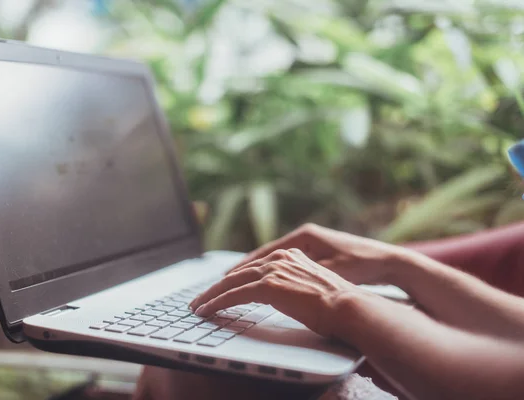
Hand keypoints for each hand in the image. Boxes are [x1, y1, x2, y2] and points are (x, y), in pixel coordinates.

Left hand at [189, 248, 370, 336]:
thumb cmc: (338, 303)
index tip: (221, 287)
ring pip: (231, 282)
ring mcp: (273, 269)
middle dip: (217, 287)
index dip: (235, 278)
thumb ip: (294, 285)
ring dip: (211, 295)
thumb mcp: (312, 287)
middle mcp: (280, 258)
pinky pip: (233, 295)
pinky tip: (207, 311)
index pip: (254, 266)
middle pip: (239, 272)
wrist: (349, 306)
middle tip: (201, 298)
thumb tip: (284, 296)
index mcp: (291, 255)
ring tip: (198, 306)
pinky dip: (217, 303)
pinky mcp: (269, 285)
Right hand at [229, 223, 411, 284]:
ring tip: (227, 285)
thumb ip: (300, 277)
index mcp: (303, 237)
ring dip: (248, 273)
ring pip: (268, 259)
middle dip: (238, 272)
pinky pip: (280, 263)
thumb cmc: (361, 265)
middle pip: (261, 256)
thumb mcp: (330, 272)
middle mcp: (302, 237)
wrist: (387, 260)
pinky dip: (265, 272)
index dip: (240, 271)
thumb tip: (270, 284)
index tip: (222, 281)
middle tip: (216, 285)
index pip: (262, 256)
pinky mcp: (313, 252)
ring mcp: (307, 244)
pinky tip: (257, 282)